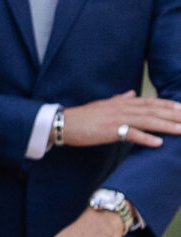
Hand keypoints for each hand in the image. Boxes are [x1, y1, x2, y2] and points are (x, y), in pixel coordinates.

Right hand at [56, 91, 180, 149]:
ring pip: (147, 121)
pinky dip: (146, 138)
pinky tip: (159, 143)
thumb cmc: (84, 116)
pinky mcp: (110, 130)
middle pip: (154, 110)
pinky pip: (132, 134)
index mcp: (123, 102)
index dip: (168, 104)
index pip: (151, 102)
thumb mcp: (105, 104)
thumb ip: (120, 99)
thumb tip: (132, 93)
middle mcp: (123, 107)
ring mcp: (118, 118)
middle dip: (173, 114)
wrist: (65, 122)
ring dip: (166, 125)